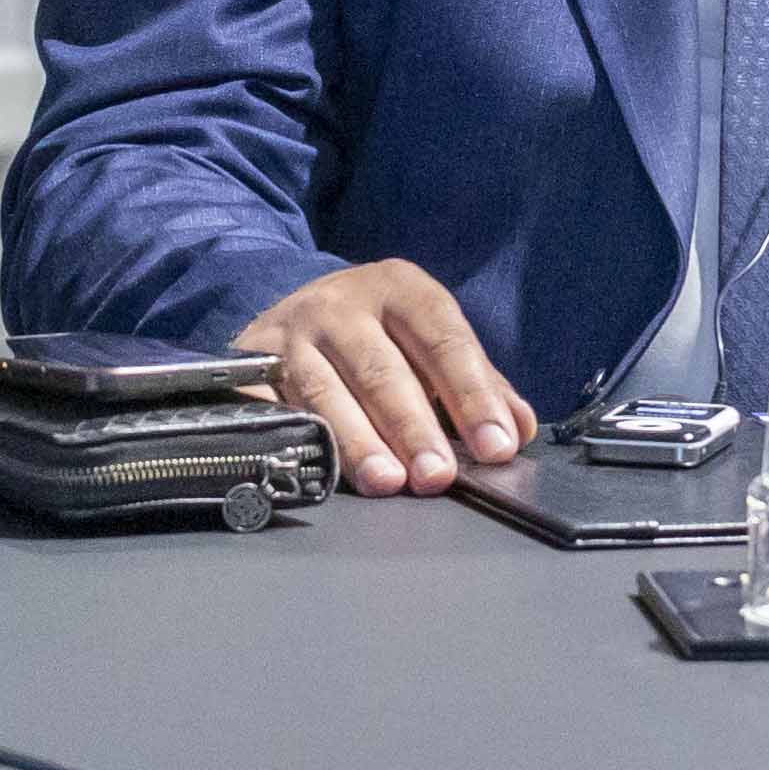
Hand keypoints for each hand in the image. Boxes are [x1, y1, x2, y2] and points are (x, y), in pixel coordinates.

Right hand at [235, 261, 531, 493]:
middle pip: (383, 369)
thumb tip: (517, 429)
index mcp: (399, 288)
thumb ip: (478, 384)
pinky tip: (319, 466)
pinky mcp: (251, 363)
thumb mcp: (426, 341)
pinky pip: (276, 406)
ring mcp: (292, 332)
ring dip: (359, 441)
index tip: (495, 444)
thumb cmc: (375, 334)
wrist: (292, 310)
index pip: (444, 340)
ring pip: (327, 391)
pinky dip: (297, 436)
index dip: (472, 395)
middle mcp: (342, 303)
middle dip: (414, 427)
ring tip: (388, 481)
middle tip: (438, 475)